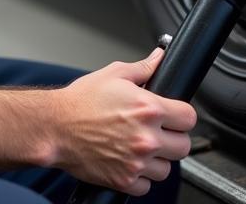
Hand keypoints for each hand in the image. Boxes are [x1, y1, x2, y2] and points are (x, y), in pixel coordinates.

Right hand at [50, 48, 195, 195]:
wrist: (55, 127)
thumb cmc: (80, 101)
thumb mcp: (114, 74)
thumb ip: (143, 68)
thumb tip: (159, 59)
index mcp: (149, 108)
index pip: (189, 118)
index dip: (182, 115)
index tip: (175, 115)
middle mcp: (147, 137)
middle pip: (184, 146)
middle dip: (174, 138)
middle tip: (160, 132)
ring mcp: (136, 162)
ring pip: (166, 169)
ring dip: (157, 159)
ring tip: (140, 147)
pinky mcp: (124, 181)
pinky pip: (146, 186)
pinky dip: (140, 177)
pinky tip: (129, 161)